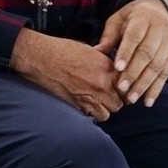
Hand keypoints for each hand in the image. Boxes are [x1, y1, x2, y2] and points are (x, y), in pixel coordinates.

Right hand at [11, 28, 125, 121]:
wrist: (40, 58)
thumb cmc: (61, 51)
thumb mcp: (89, 50)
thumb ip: (104, 63)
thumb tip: (112, 71)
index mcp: (106, 67)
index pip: (127, 84)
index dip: (124, 86)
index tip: (120, 87)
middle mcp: (102, 84)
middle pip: (121, 101)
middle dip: (116, 99)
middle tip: (109, 95)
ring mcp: (91, 97)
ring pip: (110, 112)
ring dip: (105, 108)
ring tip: (98, 101)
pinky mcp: (79, 106)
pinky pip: (94, 116)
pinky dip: (92, 113)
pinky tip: (87, 104)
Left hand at [94, 0, 167, 106]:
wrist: (157, 9)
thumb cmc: (131, 18)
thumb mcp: (117, 20)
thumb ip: (109, 37)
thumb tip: (95, 53)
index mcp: (143, 17)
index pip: (135, 37)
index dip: (127, 53)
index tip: (118, 68)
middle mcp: (160, 28)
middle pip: (148, 54)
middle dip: (134, 73)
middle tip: (122, 89)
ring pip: (158, 65)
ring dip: (145, 84)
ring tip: (132, 98)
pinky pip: (166, 72)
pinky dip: (157, 88)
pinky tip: (148, 101)